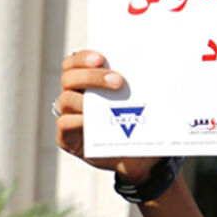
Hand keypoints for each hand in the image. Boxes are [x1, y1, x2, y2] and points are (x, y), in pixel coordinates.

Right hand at [54, 50, 157, 183]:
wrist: (138, 158)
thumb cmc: (138, 124)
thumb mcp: (140, 101)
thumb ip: (136, 84)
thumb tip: (153, 65)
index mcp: (86, 82)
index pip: (74, 63)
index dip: (83, 58)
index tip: (102, 58)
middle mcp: (73, 96)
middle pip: (69, 78)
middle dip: (92, 76)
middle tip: (118, 81)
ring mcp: (68, 116)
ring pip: (65, 99)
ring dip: (87, 98)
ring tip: (112, 103)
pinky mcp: (66, 138)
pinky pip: (64, 123)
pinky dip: (77, 120)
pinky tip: (92, 121)